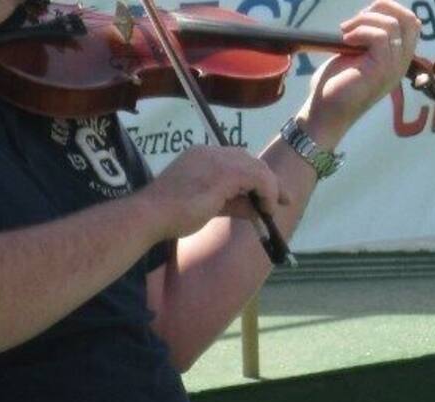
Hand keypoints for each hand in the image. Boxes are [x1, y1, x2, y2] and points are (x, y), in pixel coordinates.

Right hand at [142, 146, 286, 238]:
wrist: (150, 215)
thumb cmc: (171, 214)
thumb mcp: (210, 207)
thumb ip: (235, 204)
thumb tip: (257, 210)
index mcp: (202, 156)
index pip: (238, 160)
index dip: (257, 177)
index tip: (270, 195)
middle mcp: (211, 152)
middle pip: (251, 161)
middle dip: (270, 180)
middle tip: (283, 200)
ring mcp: (217, 159)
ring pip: (257, 167)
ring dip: (270, 188)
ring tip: (273, 208)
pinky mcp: (224, 172)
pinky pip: (258, 178)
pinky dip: (267, 192)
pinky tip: (267, 208)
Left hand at [297, 0, 422, 147]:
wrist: (325, 111)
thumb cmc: (336, 84)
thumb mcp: (356, 54)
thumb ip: (369, 37)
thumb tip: (368, 14)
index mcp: (398, 58)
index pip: (412, 23)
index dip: (390, 9)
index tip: (362, 16)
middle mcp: (401, 63)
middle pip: (410, 20)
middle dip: (382, 8)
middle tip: (356, 20)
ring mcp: (394, 68)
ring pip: (392, 26)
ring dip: (364, 20)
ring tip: (345, 32)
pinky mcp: (381, 69)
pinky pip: (380, 36)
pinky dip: (360, 31)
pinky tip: (345, 41)